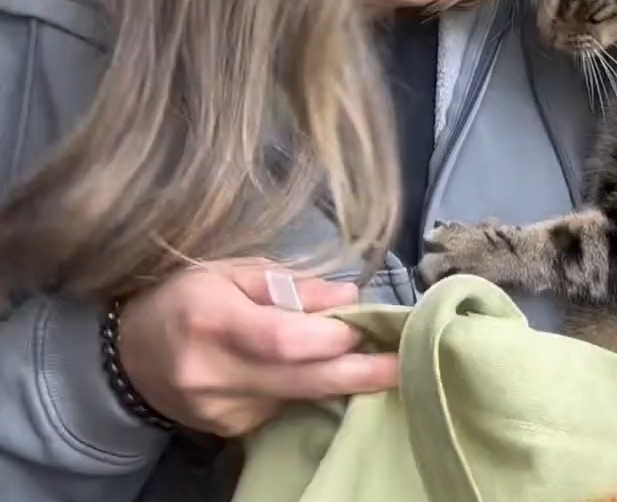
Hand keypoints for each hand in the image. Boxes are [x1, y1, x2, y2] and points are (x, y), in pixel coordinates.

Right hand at [117, 259, 396, 437]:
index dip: (331, 335)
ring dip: (334, 374)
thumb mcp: (229, 271)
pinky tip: (300, 367)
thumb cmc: (183, 297)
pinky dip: (301, 385)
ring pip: (298, 394)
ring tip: (359, 350)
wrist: (127, 356)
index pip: (283, 340)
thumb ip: (288, 284)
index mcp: (213, 321)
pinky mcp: (230, 429)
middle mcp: (215, 373)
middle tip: (404, 363)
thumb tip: (347, 294)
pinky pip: (283, 405)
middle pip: (302, 379)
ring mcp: (222, 409)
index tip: (367, 324)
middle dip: (361, 372)